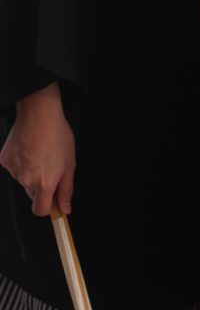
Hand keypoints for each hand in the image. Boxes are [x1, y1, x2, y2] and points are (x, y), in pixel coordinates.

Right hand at [0, 82, 74, 215]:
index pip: (40, 210)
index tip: (53, 198)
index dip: (47, 206)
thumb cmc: (57, 134)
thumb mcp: (70, 163)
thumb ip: (66, 189)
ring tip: (40, 152)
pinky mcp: (5, 160)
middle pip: (33, 193)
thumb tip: (65, 209)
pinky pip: (14, 167)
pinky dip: (21, 161)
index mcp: (44, 183)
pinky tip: (29, 148)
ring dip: (31, 171)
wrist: (39, 113)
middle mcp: (26, 180)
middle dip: (41, 185)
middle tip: (50, 165)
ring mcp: (14, 171)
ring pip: (23, 179)